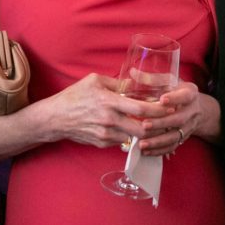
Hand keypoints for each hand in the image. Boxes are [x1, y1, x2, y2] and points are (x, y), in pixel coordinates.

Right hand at [40, 73, 169, 148]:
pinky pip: (121, 142)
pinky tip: (134, 131)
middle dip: (158, 127)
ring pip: (134, 138)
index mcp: (109, 102)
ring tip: (154, 127)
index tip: (170, 107)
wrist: (54, 118)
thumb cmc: (74, 96)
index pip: (141, 108)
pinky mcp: (101, 144)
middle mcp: (109, 120)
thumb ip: (116, 83)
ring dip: (145, 134)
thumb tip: (134, 84)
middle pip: (143, 129)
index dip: (159, 109)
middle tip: (167, 122)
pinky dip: (129, 137)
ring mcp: (105, 135)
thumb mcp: (94, 80)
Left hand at [138, 83, 217, 156]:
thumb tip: (133, 72)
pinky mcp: (184, 138)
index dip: (174, 98)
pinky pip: (173, 146)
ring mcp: (189, 126)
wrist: (197, 108)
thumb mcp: (170, 81)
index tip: (162, 99)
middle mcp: (192, 111)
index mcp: (190, 93)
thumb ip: (152, 78)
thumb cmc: (178, 91)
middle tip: (145, 125)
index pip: (185, 96)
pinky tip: (146, 151)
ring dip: (158, 141)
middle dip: (161, 123)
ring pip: (175, 136)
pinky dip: (160, 150)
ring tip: (142, 143)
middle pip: (178, 119)